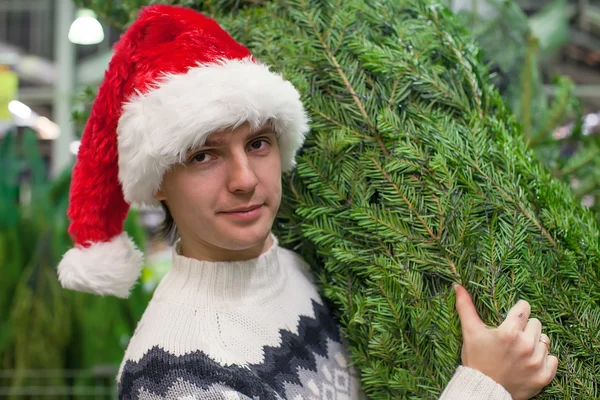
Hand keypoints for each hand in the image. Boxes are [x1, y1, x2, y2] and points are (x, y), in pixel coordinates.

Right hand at [454, 284, 557, 399]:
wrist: (482, 390)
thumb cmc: (476, 359)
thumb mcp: (470, 332)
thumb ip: (465, 307)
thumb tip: (457, 285)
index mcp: (509, 332)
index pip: (524, 308)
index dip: (517, 312)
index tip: (512, 319)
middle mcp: (525, 346)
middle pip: (536, 323)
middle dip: (525, 328)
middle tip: (513, 338)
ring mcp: (536, 362)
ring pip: (545, 340)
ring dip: (535, 343)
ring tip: (520, 350)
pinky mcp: (543, 376)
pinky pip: (553, 358)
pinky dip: (544, 359)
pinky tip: (530, 361)